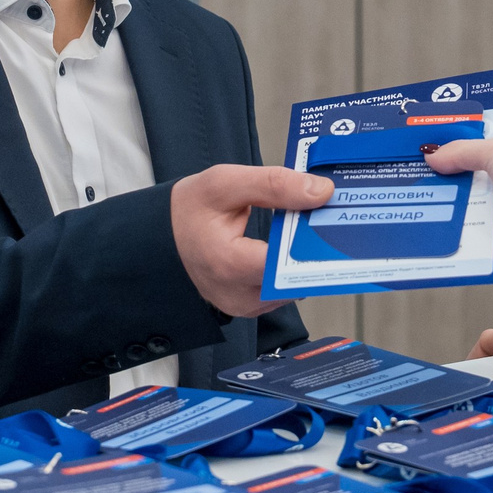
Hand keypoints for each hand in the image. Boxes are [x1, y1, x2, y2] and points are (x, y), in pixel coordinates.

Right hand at [171, 163, 331, 318]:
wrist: (161, 237)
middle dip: (314, 248)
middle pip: (297, 277)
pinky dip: (288, 269)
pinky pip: (281, 291)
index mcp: (230, 264)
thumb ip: (274, 184)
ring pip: (293, 286)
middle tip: (322, 220)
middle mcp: (238, 295)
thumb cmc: (187, 211)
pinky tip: (287, 246)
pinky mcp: (248, 308)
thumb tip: (321, 191)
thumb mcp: (225, 183)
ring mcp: (244, 306)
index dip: (315, 242)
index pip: (289, 263)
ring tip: (303, 230)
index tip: (330, 220)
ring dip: (302, 259)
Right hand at [425, 132, 492, 280]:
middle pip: (472, 178)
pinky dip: (460, 233)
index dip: (456, 144)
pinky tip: (436, 229)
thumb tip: (432, 156)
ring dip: (451, 206)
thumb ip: (462, 152)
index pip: (483, 145)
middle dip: (447, 177)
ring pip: (470, 207)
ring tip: (417, 200)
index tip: (428, 144)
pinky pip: (475, 236)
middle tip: (414, 175)